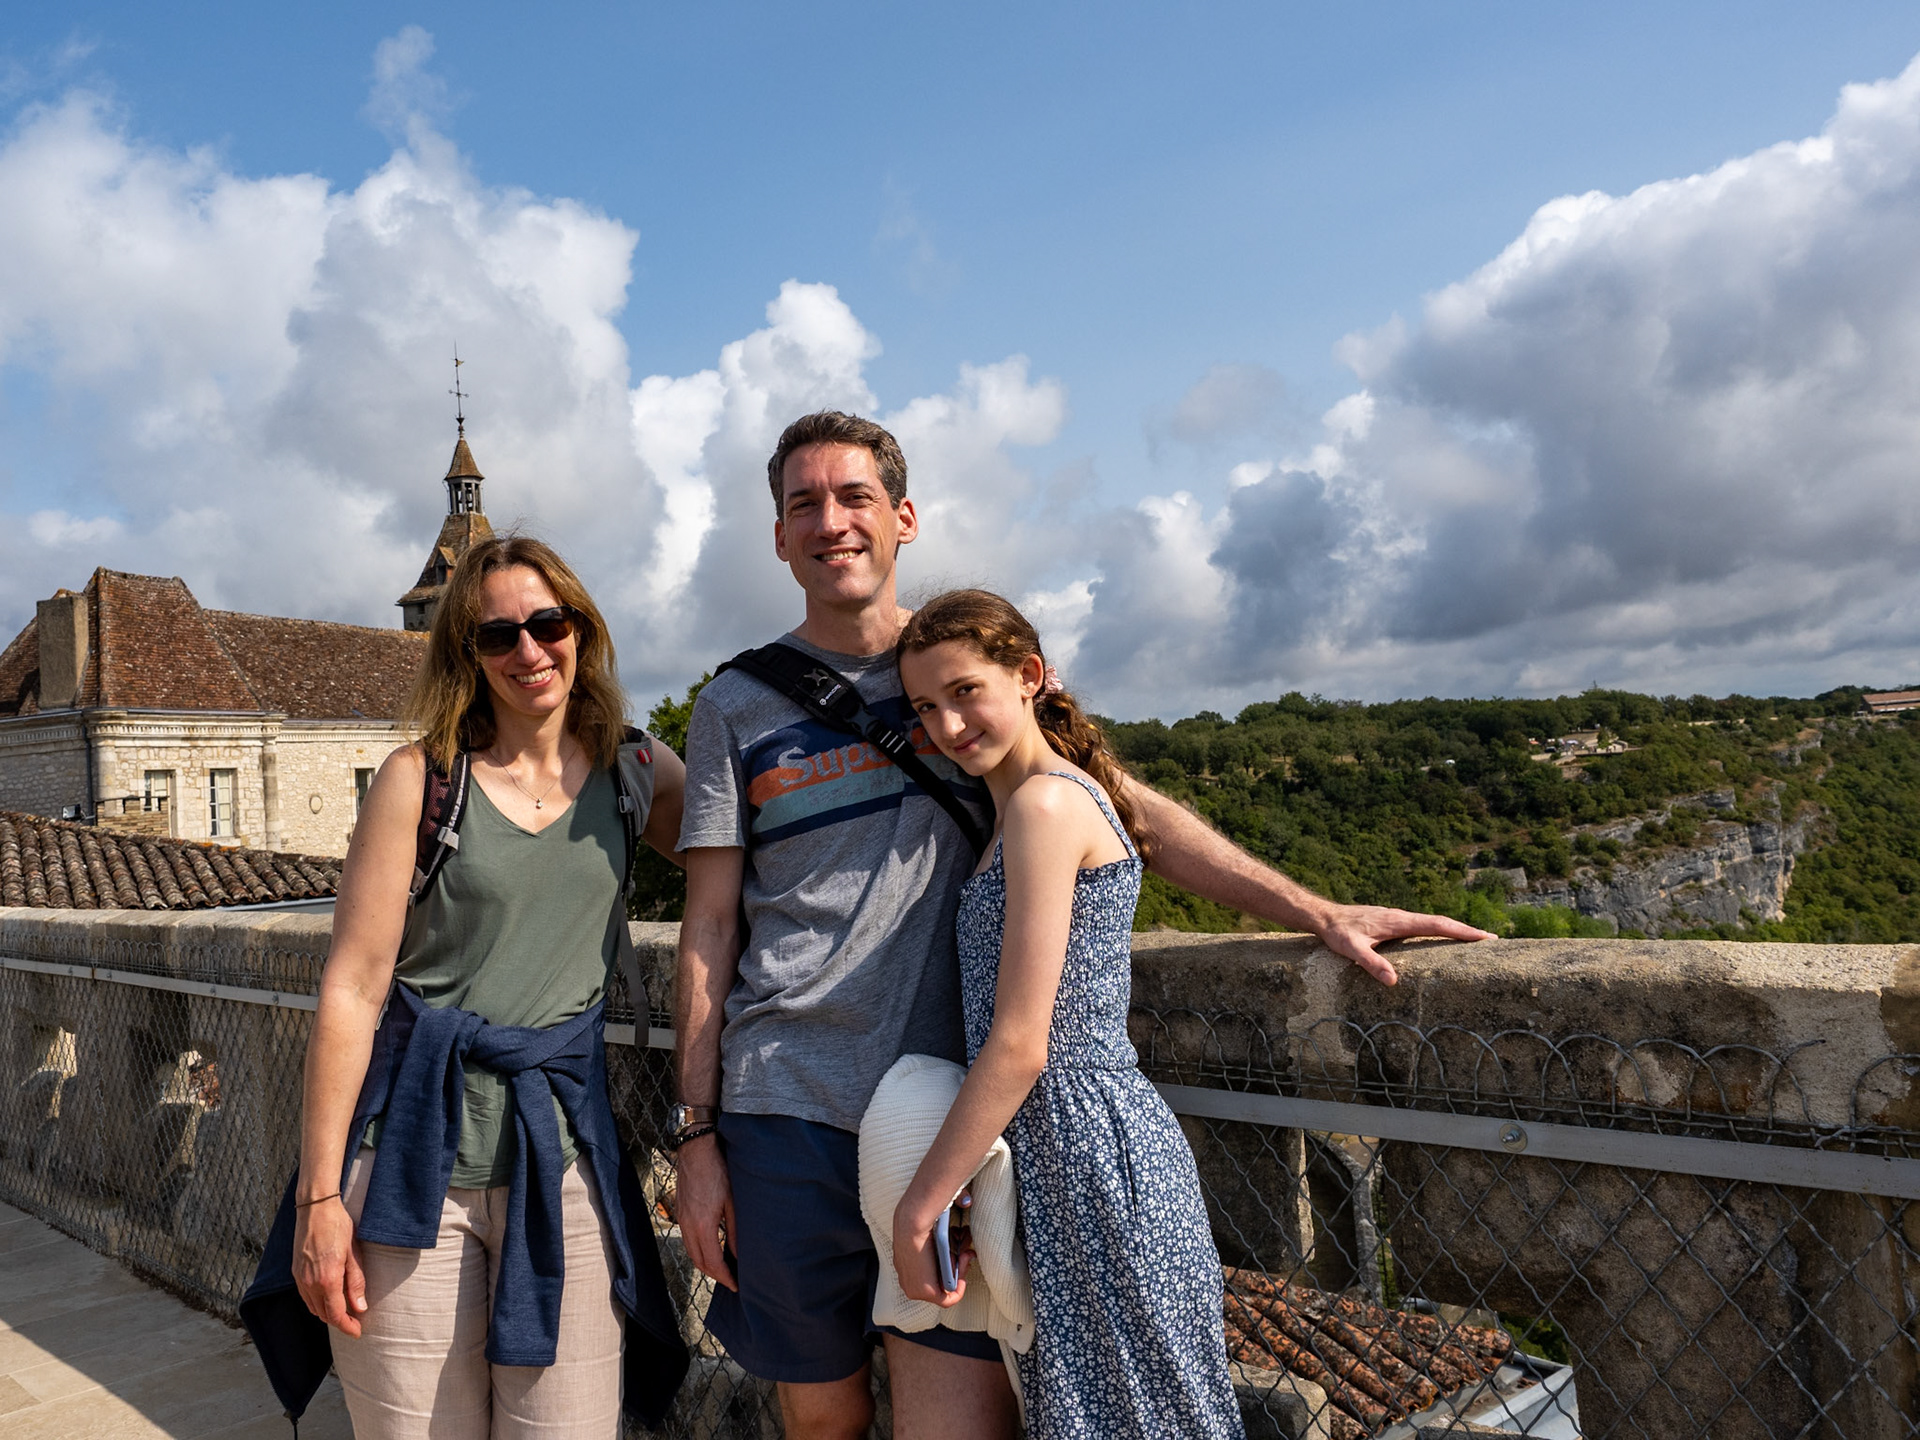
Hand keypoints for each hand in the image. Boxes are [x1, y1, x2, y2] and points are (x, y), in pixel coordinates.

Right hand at [293, 1197, 367, 1336]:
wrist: (316, 1208)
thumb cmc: (338, 1227)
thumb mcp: (354, 1254)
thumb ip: (356, 1282)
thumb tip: (360, 1307)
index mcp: (327, 1280)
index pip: (336, 1315)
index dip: (347, 1327)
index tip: (358, 1332)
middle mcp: (309, 1283)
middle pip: (323, 1314)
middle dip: (339, 1321)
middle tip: (355, 1321)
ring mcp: (300, 1278)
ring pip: (312, 1307)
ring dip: (327, 1313)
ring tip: (344, 1310)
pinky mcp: (295, 1272)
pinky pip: (305, 1296)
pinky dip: (317, 1302)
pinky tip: (329, 1297)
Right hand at [674, 1135, 737, 1291]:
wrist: (696, 1149)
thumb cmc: (718, 1171)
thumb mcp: (733, 1201)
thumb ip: (735, 1231)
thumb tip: (739, 1254)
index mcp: (703, 1225)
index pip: (713, 1262)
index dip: (725, 1277)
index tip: (736, 1285)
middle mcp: (688, 1226)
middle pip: (699, 1262)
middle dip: (715, 1275)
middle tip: (731, 1281)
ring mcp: (682, 1219)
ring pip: (691, 1252)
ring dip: (705, 1264)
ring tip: (723, 1269)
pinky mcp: (680, 1212)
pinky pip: (687, 1240)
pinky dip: (698, 1251)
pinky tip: (711, 1248)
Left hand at [892, 1199, 968, 1307]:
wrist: (912, 1221)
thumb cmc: (924, 1211)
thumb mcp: (937, 1214)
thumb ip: (953, 1205)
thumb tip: (967, 1202)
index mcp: (906, 1260)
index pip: (931, 1271)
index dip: (952, 1261)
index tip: (962, 1247)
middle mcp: (908, 1276)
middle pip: (940, 1282)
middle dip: (959, 1267)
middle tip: (967, 1251)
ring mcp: (913, 1286)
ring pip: (946, 1289)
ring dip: (961, 1273)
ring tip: (965, 1254)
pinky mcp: (922, 1292)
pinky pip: (948, 1299)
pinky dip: (960, 1286)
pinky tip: (963, 1265)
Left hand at [1313, 905, 1495, 986]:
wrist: (1324, 916)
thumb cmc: (1337, 933)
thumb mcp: (1351, 949)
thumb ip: (1370, 963)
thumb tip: (1393, 980)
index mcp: (1398, 921)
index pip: (1437, 925)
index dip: (1461, 931)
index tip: (1484, 937)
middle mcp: (1402, 917)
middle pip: (1441, 922)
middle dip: (1466, 931)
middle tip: (1492, 940)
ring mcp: (1398, 918)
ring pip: (1433, 922)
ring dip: (1454, 929)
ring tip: (1476, 940)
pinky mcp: (1393, 921)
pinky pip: (1423, 925)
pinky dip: (1439, 930)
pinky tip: (1443, 939)